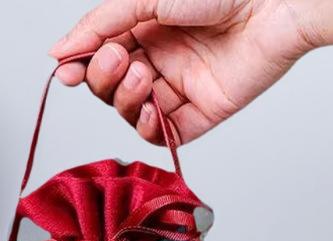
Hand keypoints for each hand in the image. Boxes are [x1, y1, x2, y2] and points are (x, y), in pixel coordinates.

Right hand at [49, 0, 328, 144]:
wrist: (273, 4)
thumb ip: (100, 24)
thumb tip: (59, 52)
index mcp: (144, 28)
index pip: (99, 57)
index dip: (80, 68)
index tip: (68, 72)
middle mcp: (159, 59)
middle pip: (110, 88)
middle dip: (104, 79)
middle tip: (119, 59)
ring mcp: (178, 88)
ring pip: (130, 112)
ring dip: (125, 99)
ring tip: (144, 74)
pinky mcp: (200, 114)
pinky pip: (161, 135)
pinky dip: (147, 127)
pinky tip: (150, 109)